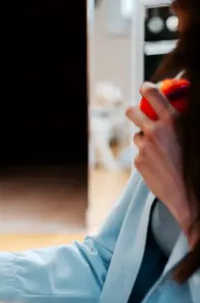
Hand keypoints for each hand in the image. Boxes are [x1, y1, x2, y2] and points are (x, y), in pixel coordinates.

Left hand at [126, 83, 193, 237]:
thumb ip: (183, 120)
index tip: (145, 88)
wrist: (189, 192)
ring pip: (137, 135)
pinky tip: (159, 163)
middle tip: (140, 114)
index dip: (147, 89)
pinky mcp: (138, 162)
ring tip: (160, 148)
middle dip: (135, 111)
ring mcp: (144, 147)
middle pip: (132, 112)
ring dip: (144, 138)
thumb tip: (177, 109)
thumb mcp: (196, 133)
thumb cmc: (197, 163)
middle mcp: (155, 131)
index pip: (153, 94)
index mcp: (172, 120)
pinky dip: (146, 155)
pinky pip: (139, 153)